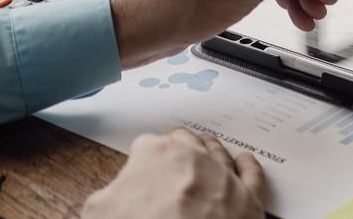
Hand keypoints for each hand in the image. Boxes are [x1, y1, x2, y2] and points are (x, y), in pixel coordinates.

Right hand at [82, 128, 265, 218]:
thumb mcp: (100, 209)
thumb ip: (108, 193)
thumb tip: (112, 196)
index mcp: (155, 154)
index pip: (146, 146)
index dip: (142, 159)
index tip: (141, 166)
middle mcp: (194, 158)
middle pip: (186, 142)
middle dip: (179, 146)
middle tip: (174, 151)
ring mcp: (223, 176)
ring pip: (219, 153)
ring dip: (212, 148)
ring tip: (208, 144)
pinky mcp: (248, 197)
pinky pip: (252, 175)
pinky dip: (249, 166)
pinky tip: (245, 161)